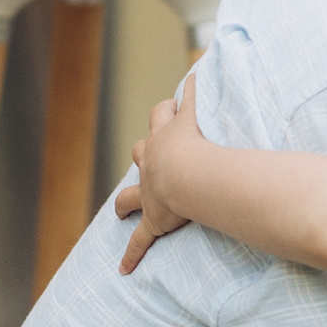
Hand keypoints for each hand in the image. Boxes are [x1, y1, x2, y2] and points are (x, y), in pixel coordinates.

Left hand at [115, 92, 190, 274]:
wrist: (188, 174)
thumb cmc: (200, 145)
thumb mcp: (202, 110)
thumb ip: (204, 87)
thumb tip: (203, 58)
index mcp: (166, 137)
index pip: (162, 117)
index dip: (167, 111)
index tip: (173, 105)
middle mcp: (153, 163)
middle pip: (140, 150)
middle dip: (143, 151)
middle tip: (149, 152)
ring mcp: (150, 193)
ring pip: (129, 194)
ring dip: (125, 200)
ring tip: (121, 207)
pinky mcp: (153, 221)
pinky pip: (139, 241)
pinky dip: (131, 254)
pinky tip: (124, 269)